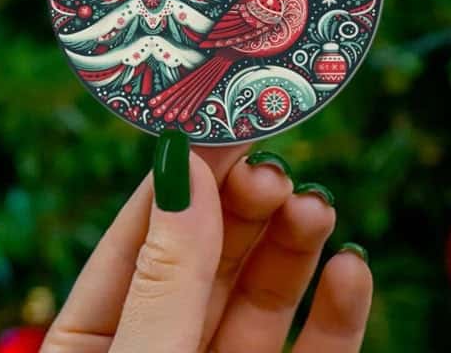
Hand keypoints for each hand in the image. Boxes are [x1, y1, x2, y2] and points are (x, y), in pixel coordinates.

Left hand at [41, 136, 371, 352]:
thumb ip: (166, 281)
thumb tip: (184, 168)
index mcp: (98, 341)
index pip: (139, 239)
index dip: (180, 177)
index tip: (219, 121)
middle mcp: (164, 346)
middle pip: (209, 256)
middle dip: (244, 204)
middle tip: (271, 165)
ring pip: (264, 296)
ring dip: (294, 242)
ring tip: (314, 204)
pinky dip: (338, 311)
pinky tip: (352, 267)